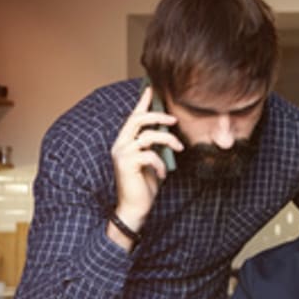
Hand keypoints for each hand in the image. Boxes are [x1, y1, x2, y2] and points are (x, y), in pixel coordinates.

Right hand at [110, 87, 182, 229]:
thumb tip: (168, 134)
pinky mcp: (127, 164)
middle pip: (137, 120)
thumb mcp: (152, 162)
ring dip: (167, 140)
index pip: (133, 117)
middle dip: (158, 116)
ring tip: (178, 148)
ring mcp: (122, 154)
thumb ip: (154, 147)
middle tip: (174, 119)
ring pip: (148, 135)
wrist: (134, 209)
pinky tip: (163, 174)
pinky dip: (161, 163)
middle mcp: (120, 145)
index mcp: (125, 142)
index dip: (142, 103)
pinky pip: (150, 155)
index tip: (150, 89)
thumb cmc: (143, 186)